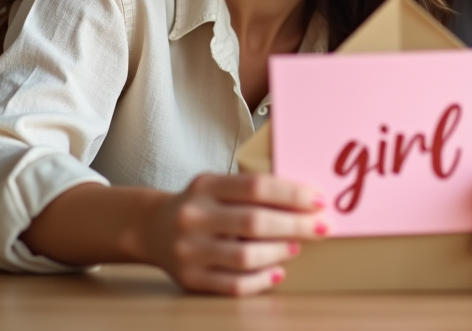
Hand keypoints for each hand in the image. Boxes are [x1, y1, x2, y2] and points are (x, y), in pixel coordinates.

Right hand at [140, 172, 328, 294]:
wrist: (149, 228)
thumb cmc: (199, 204)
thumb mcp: (216, 185)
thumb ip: (251, 190)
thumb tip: (306, 201)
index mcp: (205, 185)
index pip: (256, 186)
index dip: (292, 194)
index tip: (319, 200)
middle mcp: (194, 217)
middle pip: (254, 222)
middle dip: (296, 225)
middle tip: (322, 227)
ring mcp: (189, 250)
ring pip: (245, 256)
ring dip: (280, 252)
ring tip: (296, 247)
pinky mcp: (189, 279)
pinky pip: (233, 285)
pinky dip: (261, 280)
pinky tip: (279, 272)